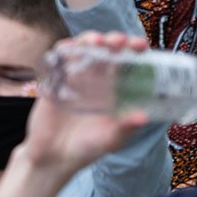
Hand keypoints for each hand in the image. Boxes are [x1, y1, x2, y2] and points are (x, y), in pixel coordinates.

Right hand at [21, 30, 148, 174]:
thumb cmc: (86, 149)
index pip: (126, 63)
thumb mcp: (110, 140)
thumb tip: (143, 117)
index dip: (133, 50)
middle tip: (120, 41)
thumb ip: (124, 128)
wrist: (53, 157)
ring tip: (97, 41)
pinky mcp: (54, 80)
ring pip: (82, 48)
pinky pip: (58, 58)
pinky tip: (70, 48)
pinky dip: (64, 49)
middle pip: (104, 50)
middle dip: (113, 39)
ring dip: (89, 39)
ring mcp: (73, 78)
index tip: (141, 46)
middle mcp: (94, 80)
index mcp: (112, 90)